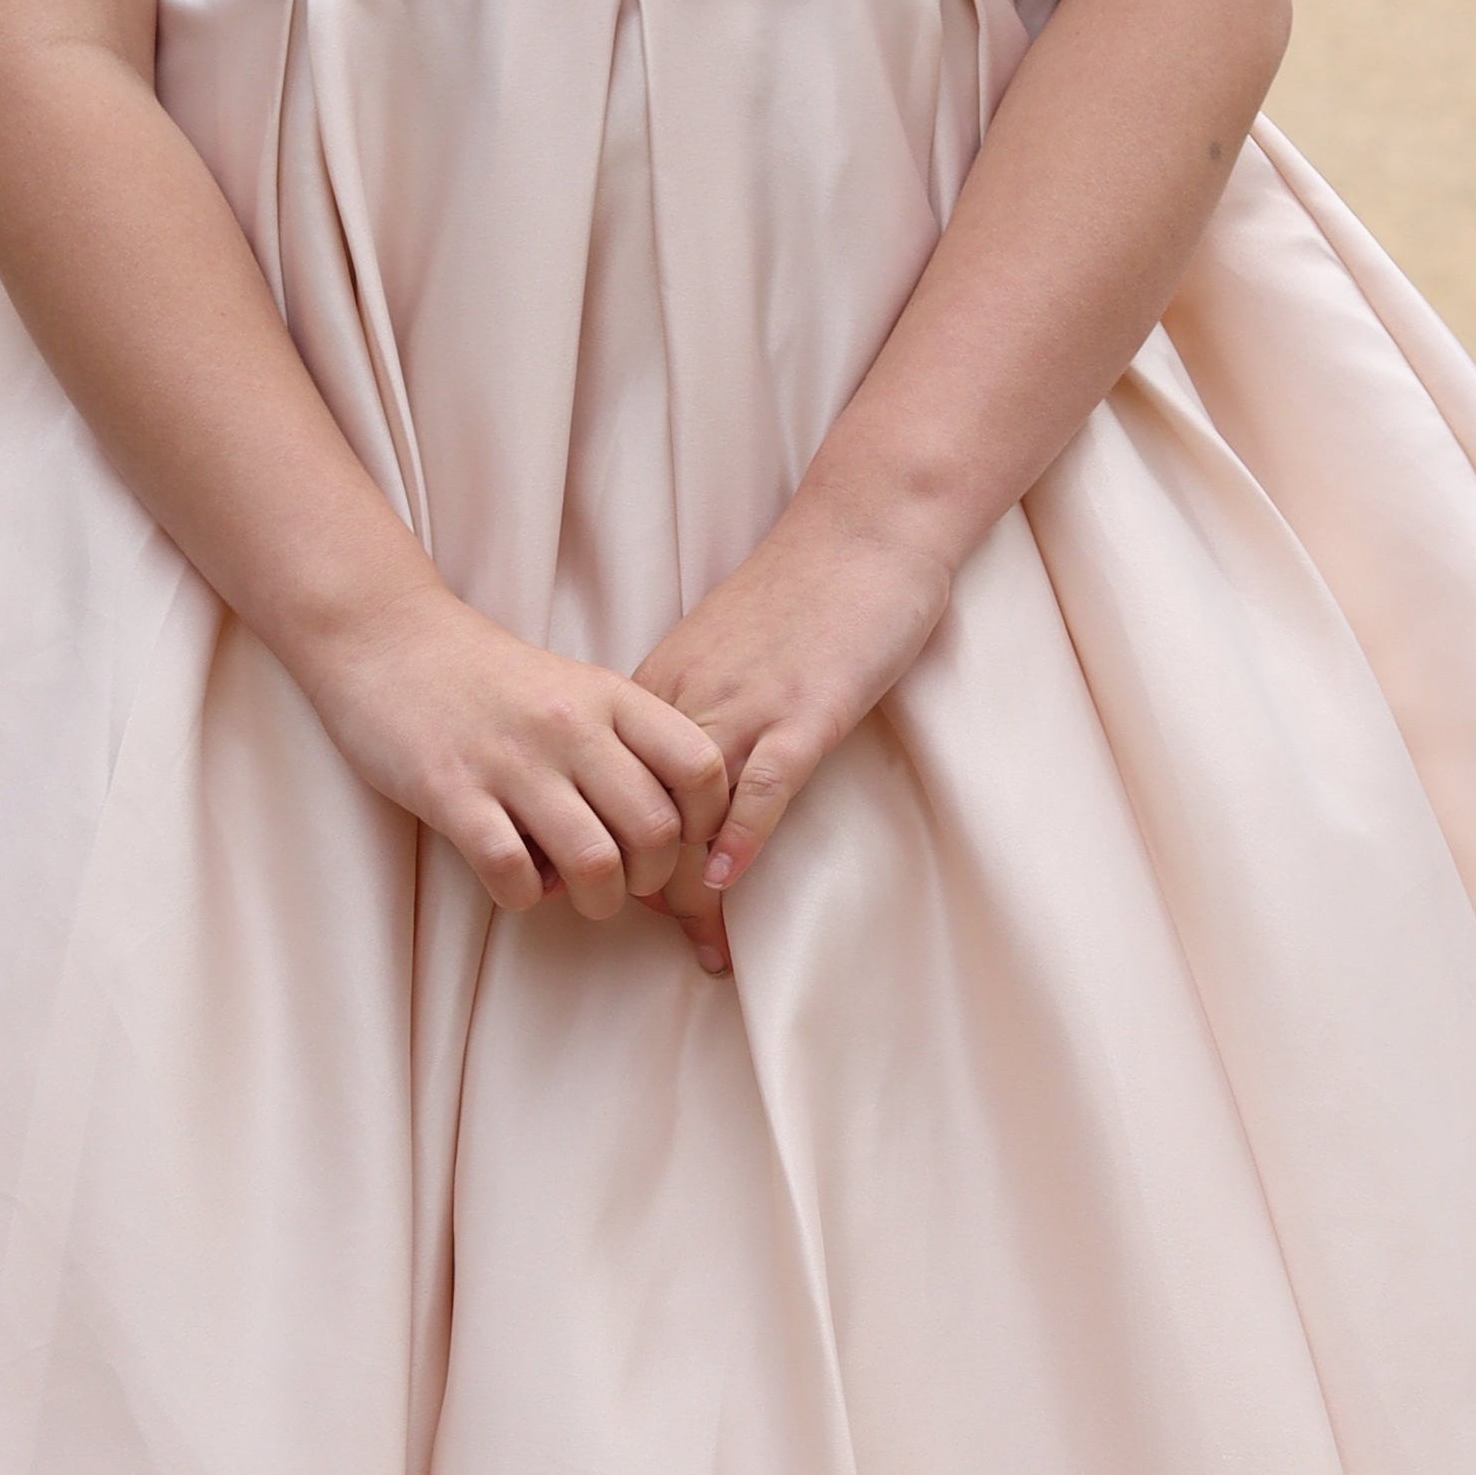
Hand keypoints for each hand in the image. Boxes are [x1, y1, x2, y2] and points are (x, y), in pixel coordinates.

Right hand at [305, 583, 731, 923]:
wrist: (387, 637)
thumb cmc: (487, 677)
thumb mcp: (573, 688)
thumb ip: (622, 742)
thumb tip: (669, 831)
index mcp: (608, 696)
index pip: (700, 767)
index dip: (708, 822)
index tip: (682, 842)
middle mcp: (569, 726)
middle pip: (656, 831)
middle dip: (653, 880)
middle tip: (627, 881)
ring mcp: (510, 761)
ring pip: (596, 864)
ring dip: (597, 901)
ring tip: (581, 894)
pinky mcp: (450, 793)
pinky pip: (513, 875)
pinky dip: (524, 895)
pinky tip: (516, 879)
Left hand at [634, 503, 953, 971]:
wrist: (864, 528)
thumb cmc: (802, 590)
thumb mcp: (723, 652)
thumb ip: (698, 710)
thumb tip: (684, 781)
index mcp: (662, 688)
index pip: (614, 789)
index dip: (611, 849)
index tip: (615, 902)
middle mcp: (689, 699)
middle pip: (644, 811)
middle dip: (645, 886)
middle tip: (660, 943)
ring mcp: (747, 705)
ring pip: (694, 811)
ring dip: (692, 887)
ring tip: (703, 946)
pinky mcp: (806, 710)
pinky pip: (762, 785)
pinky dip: (742, 838)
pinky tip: (728, 885)